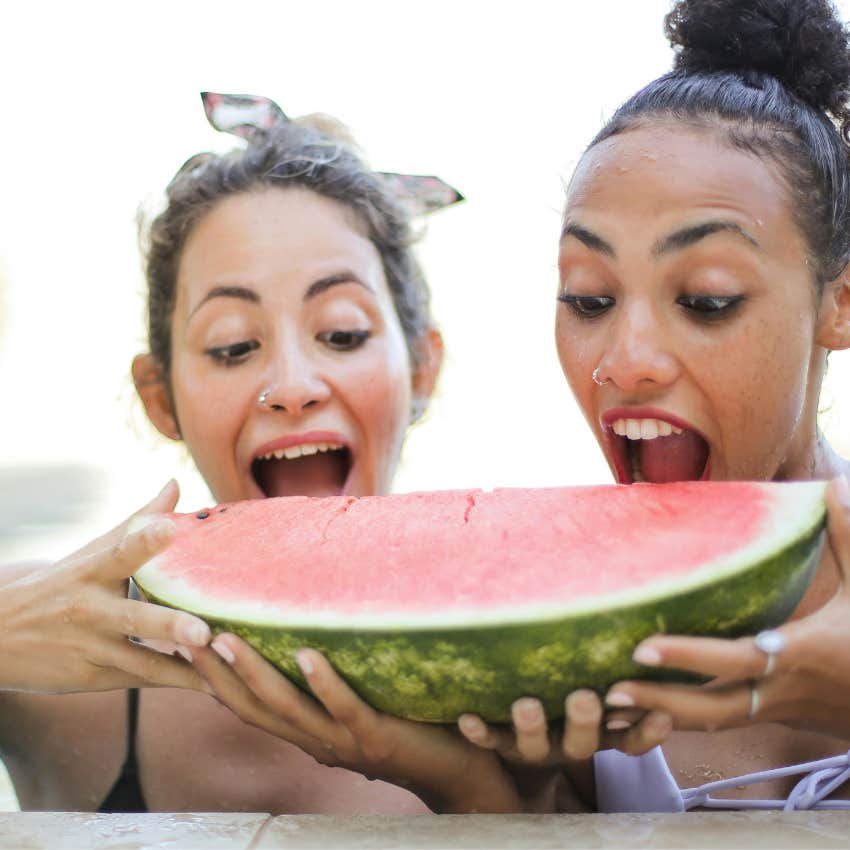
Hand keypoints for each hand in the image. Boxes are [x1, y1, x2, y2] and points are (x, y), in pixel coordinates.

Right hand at [0, 480, 211, 692]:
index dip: (145, 540)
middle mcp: (91, 610)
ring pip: (143, 661)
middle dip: (171, 625)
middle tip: (205, 631)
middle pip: (136, 618)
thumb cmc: (62, 583)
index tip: (171, 529)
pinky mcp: (92, 679)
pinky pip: (141, 680)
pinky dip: (175, 682)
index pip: (120, 551)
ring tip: (227, 673)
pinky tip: (214, 685)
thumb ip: (139, 520)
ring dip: (184, 669)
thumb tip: (176, 482)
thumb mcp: (93, 551)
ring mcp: (91, 648)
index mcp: (92, 571)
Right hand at [192, 635, 525, 812]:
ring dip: (255, 674)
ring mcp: (346, 741)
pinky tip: (306, 653)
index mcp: (310, 734)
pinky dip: (324, 682)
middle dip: (218, 674)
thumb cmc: (413, 731)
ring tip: (226, 639)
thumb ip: (333, 690)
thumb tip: (309, 640)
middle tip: (186, 634)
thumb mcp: (361, 712)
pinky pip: (345, 708)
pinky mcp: (378, 734)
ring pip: (289, 708)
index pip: (250, 708)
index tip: (185, 643)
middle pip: (255, 708)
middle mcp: (318, 742)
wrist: (463, 775)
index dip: (214, 681)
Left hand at [456, 690, 672, 807]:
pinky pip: (489, 740)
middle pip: (580, 742)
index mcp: (596, 735)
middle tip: (586, 697)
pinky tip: (467, 718)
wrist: (519, 765)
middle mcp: (568, 744)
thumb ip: (613, 679)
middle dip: (583, 720)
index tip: (663, 714)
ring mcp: (534, 747)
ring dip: (532, 726)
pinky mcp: (500, 745)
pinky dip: (480, 731)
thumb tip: (643, 629)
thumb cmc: (566, 709)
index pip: (628, 739)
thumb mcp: (595, 700)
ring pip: (534, 744)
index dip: (646, 732)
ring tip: (526, 705)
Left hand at [603, 476, 849, 738]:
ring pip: (711, 724)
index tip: (643, 647)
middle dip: (662, 699)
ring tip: (609, 705)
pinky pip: (717, 725)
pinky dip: (677, 721)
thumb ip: (848, 537)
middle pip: (714, 707)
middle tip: (610, 687)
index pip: (738, 659)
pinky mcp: (766, 716)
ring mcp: (772, 709)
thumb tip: (837, 484)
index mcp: (801, 654)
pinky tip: (638, 714)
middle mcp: (780, 688)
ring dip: (661, 716)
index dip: (692, 656)